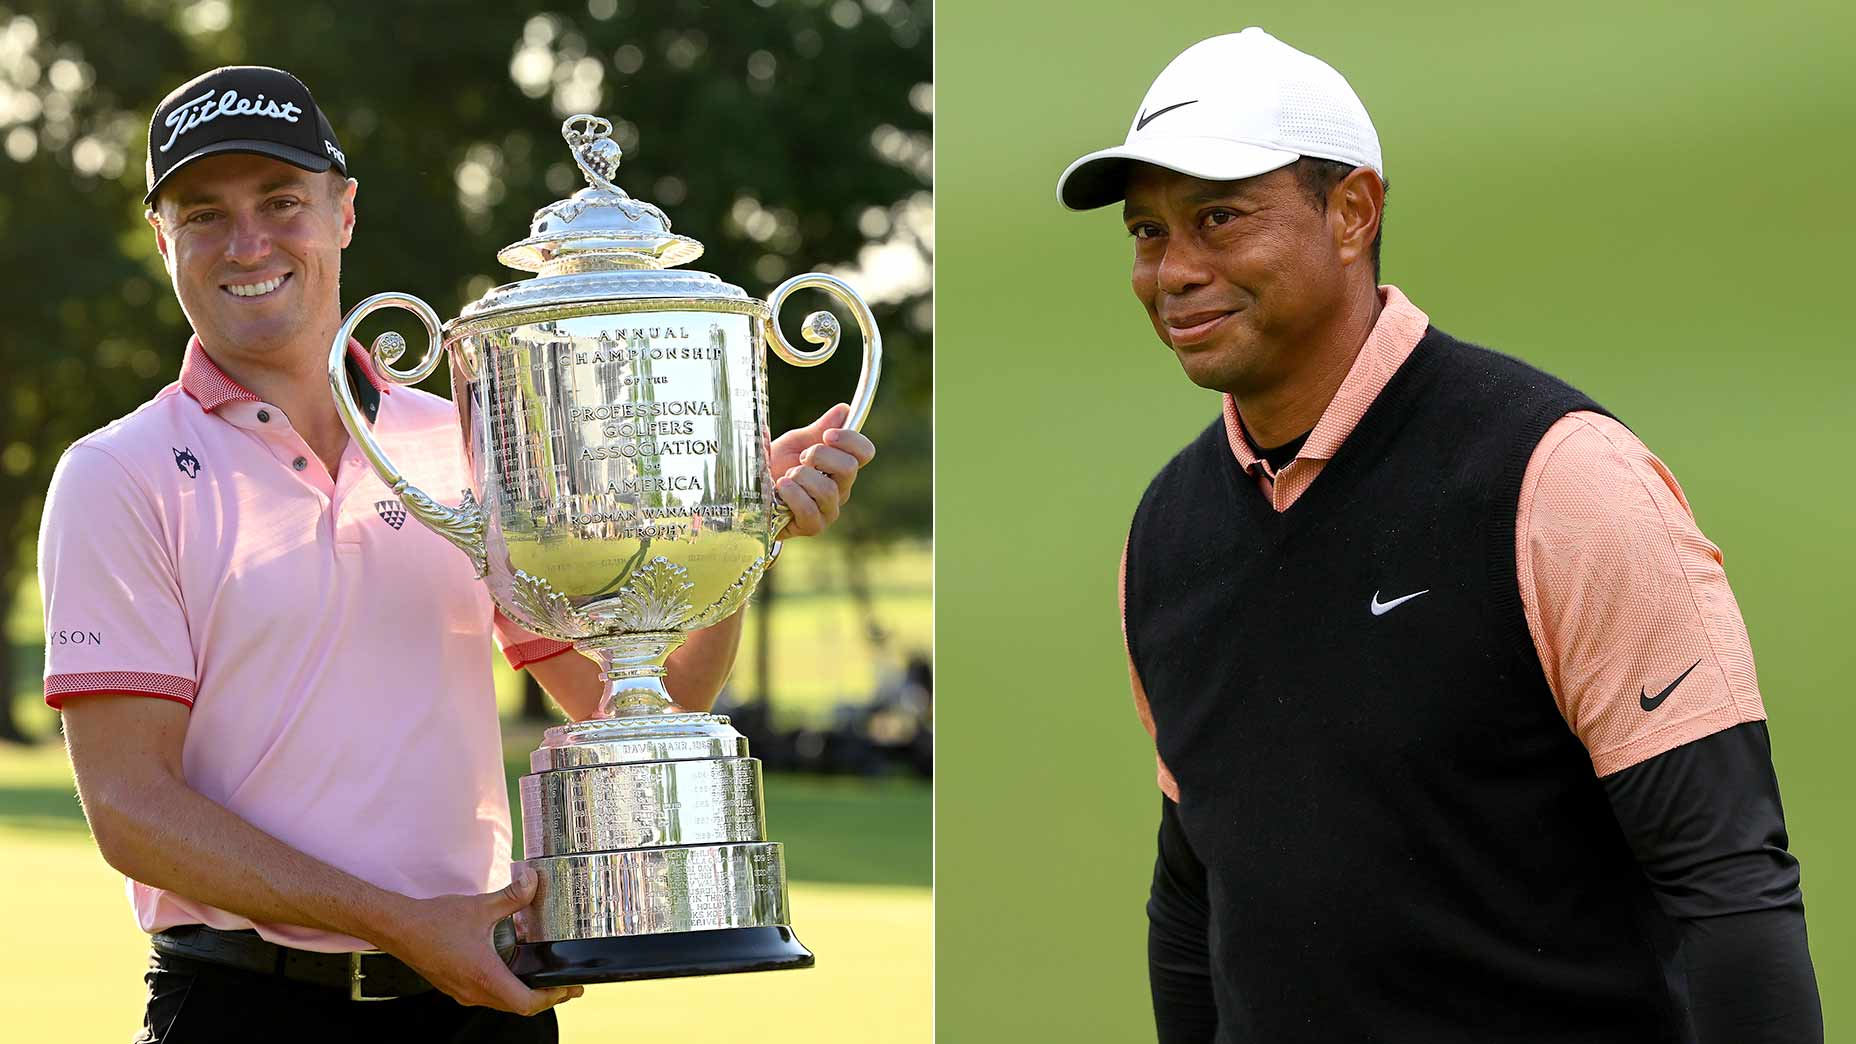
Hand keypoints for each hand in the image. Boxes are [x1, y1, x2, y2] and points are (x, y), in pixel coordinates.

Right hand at [377, 863, 581, 1014]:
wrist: (397, 928)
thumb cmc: (435, 921)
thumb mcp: (480, 906)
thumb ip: (512, 896)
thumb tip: (533, 880)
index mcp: (484, 976)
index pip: (526, 1003)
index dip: (552, 998)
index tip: (570, 987)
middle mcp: (474, 991)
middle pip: (517, 1006)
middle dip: (546, 998)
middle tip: (566, 985)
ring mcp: (463, 992)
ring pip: (502, 1003)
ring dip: (525, 994)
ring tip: (545, 978)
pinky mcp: (455, 987)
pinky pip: (487, 996)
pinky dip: (507, 989)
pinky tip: (514, 970)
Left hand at [769, 403, 876, 538]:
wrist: (750, 494)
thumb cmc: (775, 468)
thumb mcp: (794, 444)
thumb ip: (818, 429)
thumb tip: (844, 410)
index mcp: (840, 466)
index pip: (864, 452)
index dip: (850, 440)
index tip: (827, 435)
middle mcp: (840, 489)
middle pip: (850, 468)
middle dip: (821, 456)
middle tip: (801, 458)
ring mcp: (828, 510)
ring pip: (828, 489)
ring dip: (802, 477)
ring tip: (785, 478)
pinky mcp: (813, 526)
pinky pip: (809, 509)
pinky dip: (792, 495)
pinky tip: (780, 489)